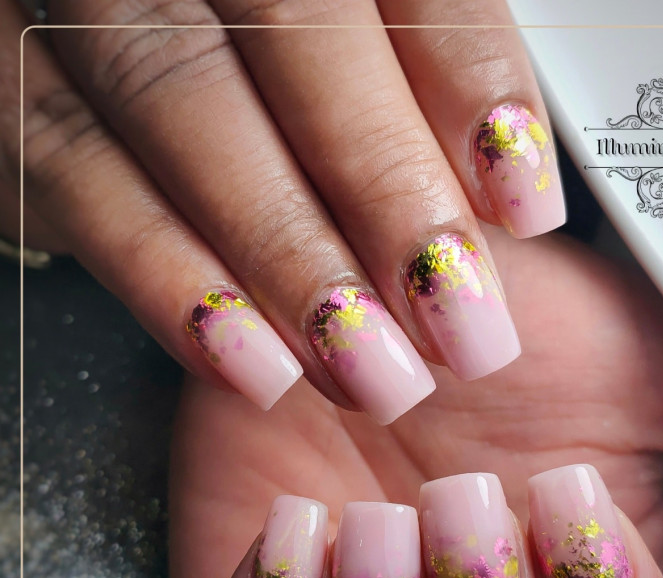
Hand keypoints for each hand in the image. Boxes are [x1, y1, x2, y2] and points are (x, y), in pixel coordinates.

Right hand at [2, 0, 563, 423]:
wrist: (106, 20)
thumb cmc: (258, 43)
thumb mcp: (345, 31)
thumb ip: (413, 71)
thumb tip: (502, 184)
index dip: (470, 85)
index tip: (523, 205)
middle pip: (298, 33)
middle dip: (387, 194)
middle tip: (459, 322)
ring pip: (181, 104)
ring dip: (286, 256)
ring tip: (371, 368)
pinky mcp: (8, 75)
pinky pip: (73, 172)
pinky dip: (166, 277)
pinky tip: (250, 363)